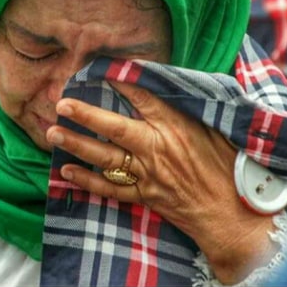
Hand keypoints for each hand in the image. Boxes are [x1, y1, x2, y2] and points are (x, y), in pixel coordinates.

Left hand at [46, 81, 277, 283]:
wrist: (234, 216)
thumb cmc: (231, 168)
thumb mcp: (217, 129)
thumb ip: (190, 108)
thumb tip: (172, 84)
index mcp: (177, 127)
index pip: (143, 98)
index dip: (120, 81)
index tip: (98, 69)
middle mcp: (157, 149)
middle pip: (115, 128)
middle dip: (86, 115)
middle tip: (60, 104)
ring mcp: (148, 175)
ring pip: (106, 158)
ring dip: (77, 145)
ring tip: (53, 133)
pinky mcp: (144, 196)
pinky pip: (110, 189)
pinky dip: (87, 181)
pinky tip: (66, 171)